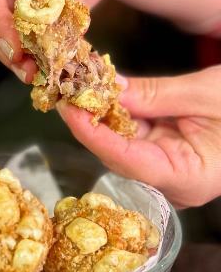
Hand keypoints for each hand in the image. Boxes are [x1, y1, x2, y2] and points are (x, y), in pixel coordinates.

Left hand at [58, 66, 220, 207]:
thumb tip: (107, 88)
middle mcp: (172, 184)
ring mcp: (167, 172)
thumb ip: (154, 95)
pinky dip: (117, 116)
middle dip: (92, 122)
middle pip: (119, 155)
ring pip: (122, 146)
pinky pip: (134, 138)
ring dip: (100, 117)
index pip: (129, 160)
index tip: (70, 110)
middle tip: (66, 89)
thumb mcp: (206, 92)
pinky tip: (99, 94)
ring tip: (77, 87)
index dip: (95, 135)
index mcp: (189, 179)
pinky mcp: (165, 157)